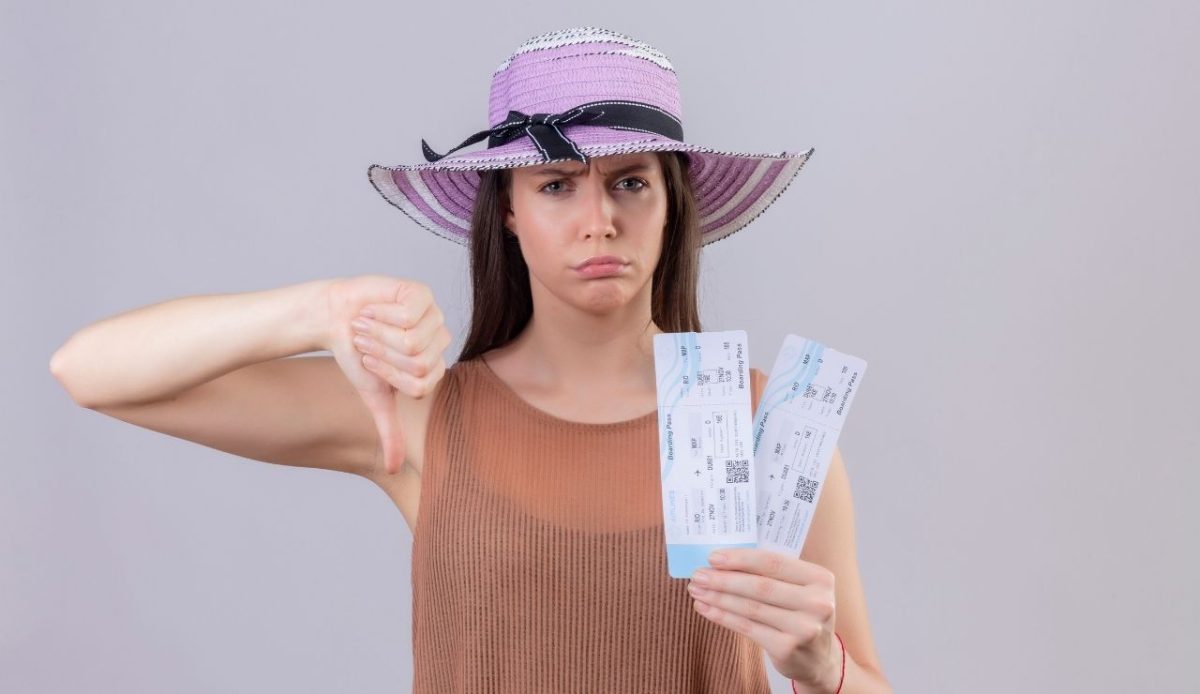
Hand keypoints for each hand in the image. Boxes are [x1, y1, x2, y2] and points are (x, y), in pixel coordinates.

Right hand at [323, 275, 451, 475]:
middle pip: (418, 362)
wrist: (336, 318)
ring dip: (379, 333)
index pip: (420, 384)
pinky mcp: (422, 293)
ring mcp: (434, 315)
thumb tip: (395, 469)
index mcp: (434, 367)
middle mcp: (439, 341)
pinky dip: (380, 313)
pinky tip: (374, 309)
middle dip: (381, 354)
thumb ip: (390, 430)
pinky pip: (407, 313)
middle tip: (367, 341)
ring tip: (368, 325)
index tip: (371, 363)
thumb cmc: (357, 356)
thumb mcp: (375, 396)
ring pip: (412, 339)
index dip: (388, 374)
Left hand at [687, 549, 841, 692]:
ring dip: (718, 597)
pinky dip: (723, 616)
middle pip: (760, 586)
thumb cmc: (800, 613)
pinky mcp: (787, 648)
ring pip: (751, 608)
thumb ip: (771, 574)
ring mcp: (804, 628)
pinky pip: (747, 628)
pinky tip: (706, 608)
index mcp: (820, 579)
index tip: (713, 557)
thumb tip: (721, 561)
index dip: (741, 559)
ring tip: (697, 590)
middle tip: (698, 575)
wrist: (818, 658)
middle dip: (723, 579)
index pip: (774, 562)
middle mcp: (817, 603)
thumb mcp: (799, 589)